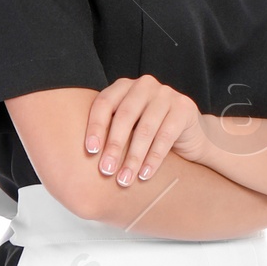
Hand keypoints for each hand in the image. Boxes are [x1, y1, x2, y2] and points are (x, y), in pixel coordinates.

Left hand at [84, 75, 206, 184]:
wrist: (189, 136)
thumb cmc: (149, 133)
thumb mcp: (127, 128)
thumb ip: (109, 132)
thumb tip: (78, 159)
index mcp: (124, 86)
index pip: (104, 103)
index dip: (96, 127)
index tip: (90, 151)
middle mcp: (144, 85)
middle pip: (124, 116)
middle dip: (114, 146)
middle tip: (106, 171)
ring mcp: (166, 94)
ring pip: (145, 129)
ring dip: (133, 158)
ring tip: (124, 179)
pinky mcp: (184, 108)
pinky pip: (165, 136)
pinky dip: (153, 159)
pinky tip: (144, 175)